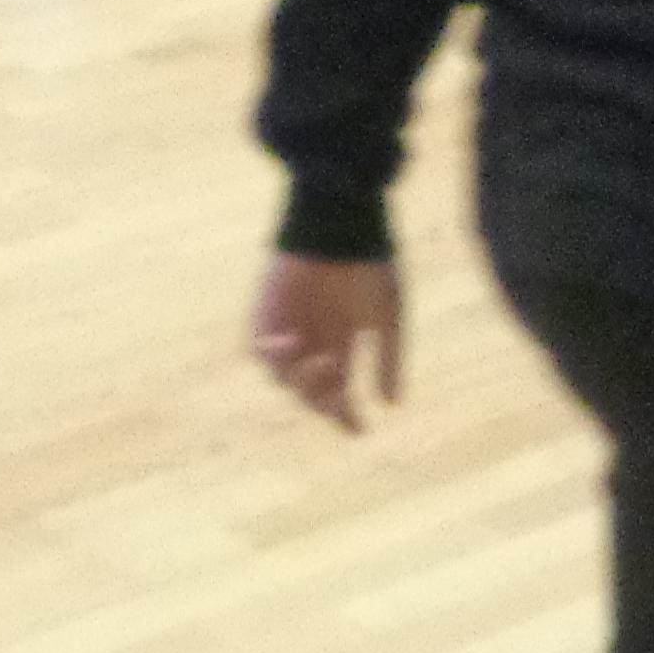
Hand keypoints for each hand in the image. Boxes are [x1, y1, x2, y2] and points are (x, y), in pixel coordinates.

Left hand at [253, 255, 404, 432]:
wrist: (340, 222)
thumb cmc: (370, 265)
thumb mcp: (389, 317)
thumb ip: (389, 360)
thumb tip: (393, 404)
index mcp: (342, 339)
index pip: (340, 388)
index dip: (347, 414)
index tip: (360, 430)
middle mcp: (313, 338)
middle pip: (312, 390)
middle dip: (326, 402)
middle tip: (340, 400)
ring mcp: (288, 326)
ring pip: (286, 377)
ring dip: (302, 382)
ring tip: (323, 363)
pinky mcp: (266, 312)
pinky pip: (260, 349)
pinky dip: (274, 357)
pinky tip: (293, 345)